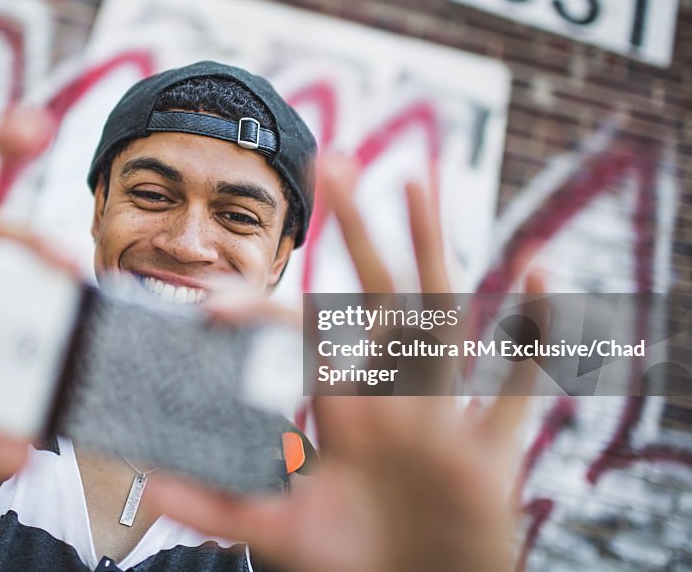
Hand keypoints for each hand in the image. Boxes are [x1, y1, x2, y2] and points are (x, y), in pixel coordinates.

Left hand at [145, 155, 538, 571]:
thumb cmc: (357, 562)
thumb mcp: (282, 534)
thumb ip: (222, 508)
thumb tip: (148, 488)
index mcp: (343, 412)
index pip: (301, 341)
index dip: (260, 318)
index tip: (210, 305)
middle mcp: (393, 401)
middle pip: (375, 297)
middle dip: (355, 232)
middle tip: (332, 160)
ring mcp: (444, 420)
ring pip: (444, 318)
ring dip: (432, 250)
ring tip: (417, 178)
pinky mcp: (491, 459)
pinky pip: (520, 389)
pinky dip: (538, 337)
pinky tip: (543, 274)